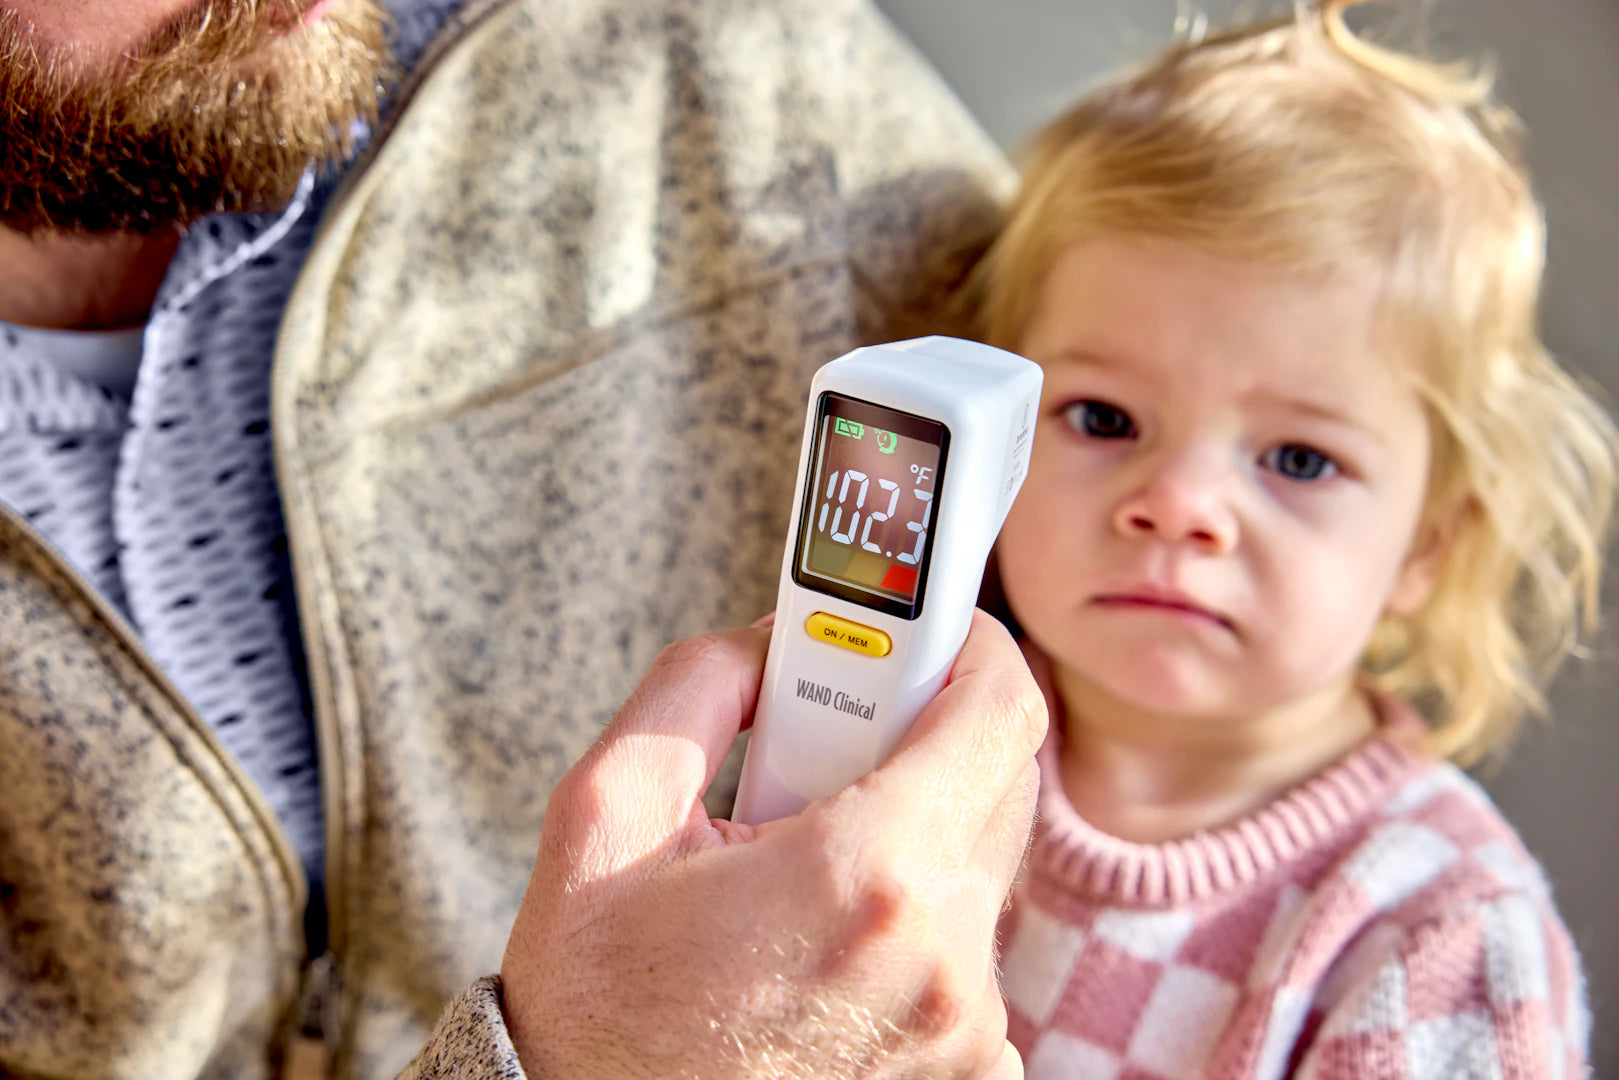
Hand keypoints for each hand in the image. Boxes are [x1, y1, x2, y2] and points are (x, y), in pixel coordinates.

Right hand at [500, 610, 1045, 1079]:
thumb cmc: (593, 998)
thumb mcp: (604, 811)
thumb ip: (697, 686)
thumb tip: (774, 642)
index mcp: (868, 879)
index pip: (1000, 709)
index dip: (971, 645)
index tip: (931, 630)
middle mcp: (943, 963)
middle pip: (1000, 782)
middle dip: (925, 735)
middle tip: (824, 746)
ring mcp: (965, 1032)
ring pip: (979, 866)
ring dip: (913, 833)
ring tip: (799, 864)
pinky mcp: (966, 1073)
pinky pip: (968, 952)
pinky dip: (914, 922)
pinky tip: (822, 940)